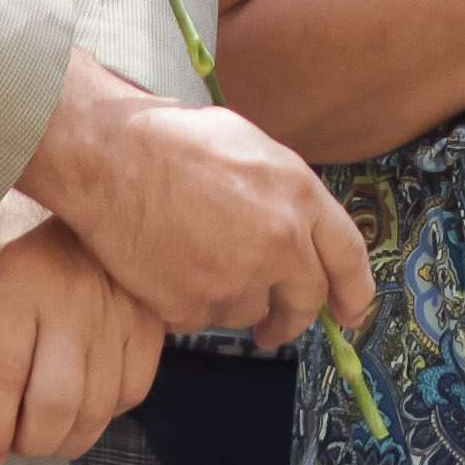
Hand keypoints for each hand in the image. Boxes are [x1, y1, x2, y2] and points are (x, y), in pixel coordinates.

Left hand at [0, 193, 164, 464]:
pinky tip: (87, 404)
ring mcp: (113, 307)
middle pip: (52, 405)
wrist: (85, 159)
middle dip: (27, 444)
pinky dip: (110, 409)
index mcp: (13, 278)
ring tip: (44, 435)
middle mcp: (68, 297)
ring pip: (97, 405)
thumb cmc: (10, 198)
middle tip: (9, 445)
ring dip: (68, 437)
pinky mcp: (146, 312)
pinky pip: (135, 385)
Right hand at [23, 56, 376, 351]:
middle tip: (277, 324)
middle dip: (293, 316)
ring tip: (197, 259)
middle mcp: (279, 242)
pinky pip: (203, 320)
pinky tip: (169, 268)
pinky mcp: (193, 306)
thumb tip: (302, 232)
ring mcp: (236, 279)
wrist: (109, 157)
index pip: (348, 257)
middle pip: (305, 300)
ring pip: (249, 312)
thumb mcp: (253, 148)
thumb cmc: (173, 140)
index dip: (355, 292)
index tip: (352, 314)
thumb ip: (287, 195)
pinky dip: (190, 304)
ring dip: (232, 299)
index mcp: (300, 196)